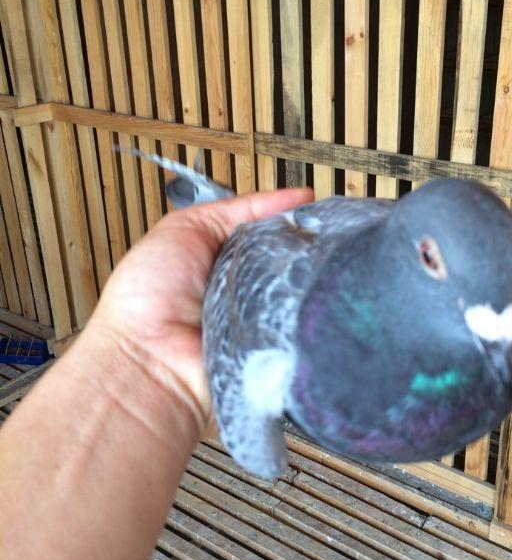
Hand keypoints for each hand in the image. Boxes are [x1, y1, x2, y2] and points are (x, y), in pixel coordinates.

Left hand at [87, 187, 312, 434]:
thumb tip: (295, 198)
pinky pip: (301, 325)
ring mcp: (265, 319)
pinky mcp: (277, 349)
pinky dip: (301, 313)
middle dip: (302, 245)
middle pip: (292, 259)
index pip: (271, 230)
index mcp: (226, 259)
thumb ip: (237, 210)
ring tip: (308, 266)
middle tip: (318, 233)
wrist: (145, 361)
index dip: (289, 217)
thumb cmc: (149, 296)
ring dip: (303, 277)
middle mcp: (249, 288)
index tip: (312, 203)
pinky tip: (306, 300)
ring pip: (301, 290)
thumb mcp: (185, 230)